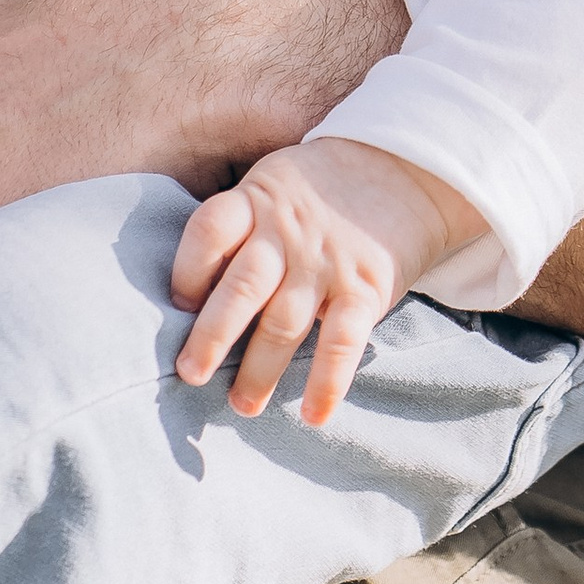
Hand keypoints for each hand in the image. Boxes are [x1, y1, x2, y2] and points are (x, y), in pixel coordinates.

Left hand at [174, 138, 467, 424]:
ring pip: (284, 323)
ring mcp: (327, 262)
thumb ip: (241, 226)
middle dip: (211, 336)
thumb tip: (197, 294)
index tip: (178, 306)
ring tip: (242, 406)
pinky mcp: (366, 289)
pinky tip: (314, 415)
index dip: (188, 270)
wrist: (404, 168)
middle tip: (189, 375)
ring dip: (259, 370)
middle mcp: (288, 232)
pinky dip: (327, 381)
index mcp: (257, 200)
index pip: (209, 231)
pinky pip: (342, 340)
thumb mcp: (274, 184)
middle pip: (241, 287)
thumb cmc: (320, 191)